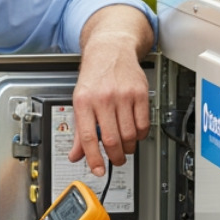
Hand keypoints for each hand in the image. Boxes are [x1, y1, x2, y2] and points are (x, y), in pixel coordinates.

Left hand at [71, 5, 152, 175]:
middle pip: (112, 139)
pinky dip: (140, 135)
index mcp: (83, 102)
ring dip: (128, 147)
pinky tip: (135, 133)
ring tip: (125, 147)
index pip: (88, 137)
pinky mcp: (139, 93)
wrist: (111, 49)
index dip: (94, 158)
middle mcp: (103, 98)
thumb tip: (76, 155)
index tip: (98, 170)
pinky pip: (143, 123)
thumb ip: (79, 131)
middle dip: (115, 156)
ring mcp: (123, 95)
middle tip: (116, 160)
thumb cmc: (94, 76)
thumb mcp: (80, 101)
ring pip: (129, 134)